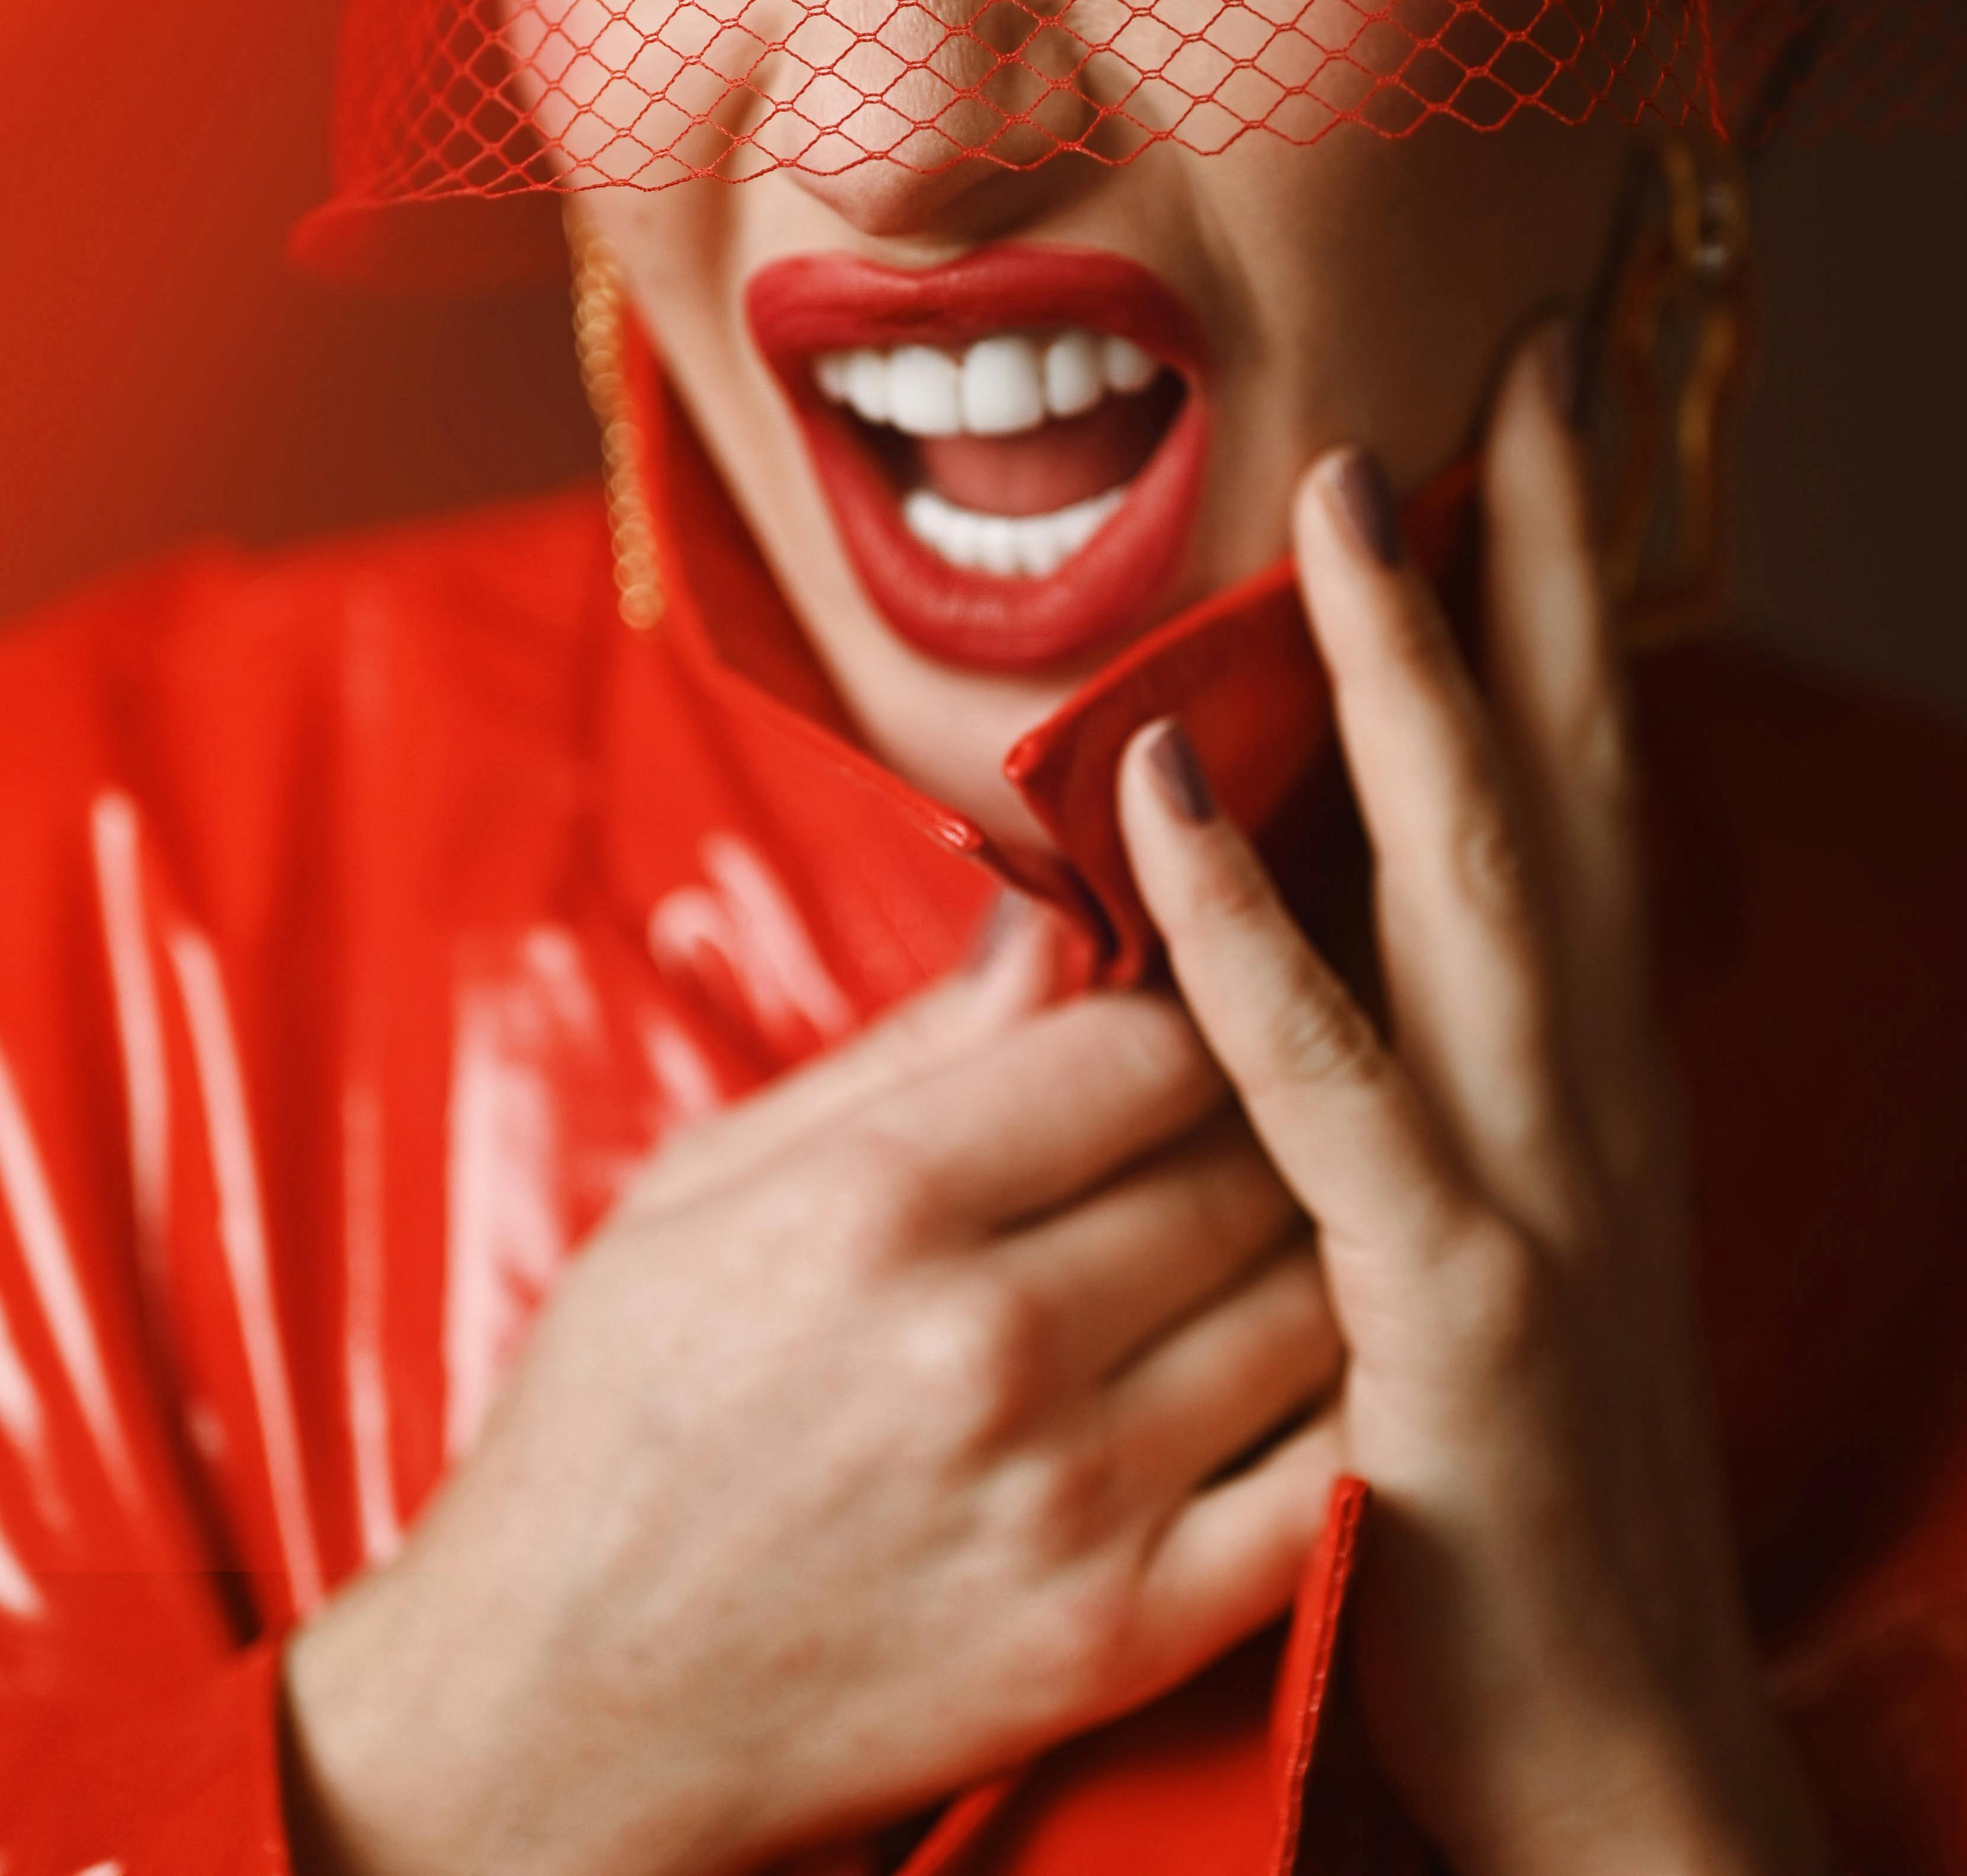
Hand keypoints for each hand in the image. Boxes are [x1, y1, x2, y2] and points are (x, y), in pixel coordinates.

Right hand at [284, 902, 1340, 1875]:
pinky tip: (1299, 1372)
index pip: (1152, 1042)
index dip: (1193, 1006)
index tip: (1187, 1014)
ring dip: (1318, 1250)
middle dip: (1267, 1114)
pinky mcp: (1115, 1641)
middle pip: (1246, 1159)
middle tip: (1253, 1111)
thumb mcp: (702, 1185)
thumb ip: (905, 1049)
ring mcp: (1065, 1501)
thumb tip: (1049, 918)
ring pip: (1309, 1304)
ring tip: (1275, 1230)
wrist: (555, 1716)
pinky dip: (1340, 1407)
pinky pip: (1321, 1482)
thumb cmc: (613, 1424)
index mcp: (876, 1203)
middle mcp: (987, 1344)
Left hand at [1117, 324, 1825, 1875]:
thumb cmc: (1503, 1457)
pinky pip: (1329, 1083)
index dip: (1563, 588)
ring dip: (1407, 675)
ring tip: (1339, 494)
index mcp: (1586, 1057)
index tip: (1531, 417)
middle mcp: (1587, 1084)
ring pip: (1473, 877)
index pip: (1577, 772)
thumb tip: (1325, 880)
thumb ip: (1415, 1050)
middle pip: (1563, 769)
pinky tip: (1165, 804)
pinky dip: (1249, 930)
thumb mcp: (1480, 1214)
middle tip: (1499, 363)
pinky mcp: (1441, 1303)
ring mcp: (1530, 1184)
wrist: (1601, 1733)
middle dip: (1533, 559)